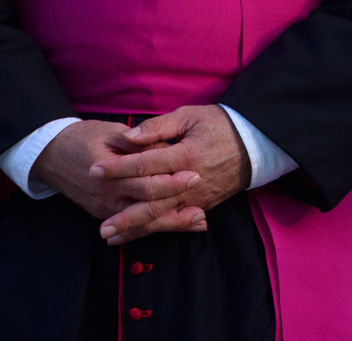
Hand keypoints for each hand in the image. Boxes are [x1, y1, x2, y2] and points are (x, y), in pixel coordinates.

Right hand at [31, 119, 200, 227]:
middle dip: (177, 208)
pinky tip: (179, 224)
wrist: (51, 154)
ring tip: (199, 221)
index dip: (172, 181)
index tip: (195, 175)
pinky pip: (133, 224)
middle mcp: (107, 198)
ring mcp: (105, 209)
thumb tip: (165, 148)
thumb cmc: (84, 138)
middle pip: (148, 208)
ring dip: (171, 223)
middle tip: (204, 207)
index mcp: (110, 176)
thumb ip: (138, 143)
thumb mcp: (111, 133)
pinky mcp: (105, 213)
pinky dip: (156, 226)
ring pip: (142, 222)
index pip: (146, 183)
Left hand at [91, 105, 250, 244]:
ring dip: (136, 229)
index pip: (145, 164)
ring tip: (111, 236)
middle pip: (152, 202)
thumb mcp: (191, 116)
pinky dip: (155, 230)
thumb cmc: (221, 125)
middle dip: (124, 214)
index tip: (94, 170)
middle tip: (100, 225)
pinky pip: (176, 221)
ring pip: (162, 217)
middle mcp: (190, 181)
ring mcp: (197, 197)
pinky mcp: (203, 205)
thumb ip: (157, 127)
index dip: (118, 167)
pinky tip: (136, 235)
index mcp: (186, 154)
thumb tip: (128, 138)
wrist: (256, 144)